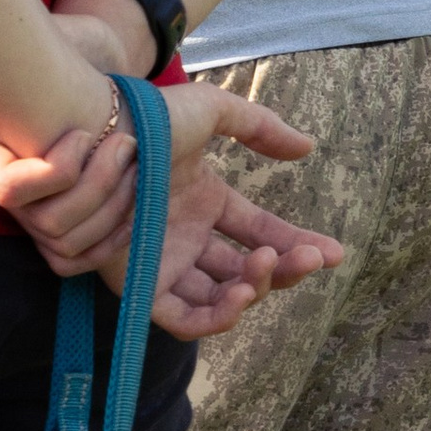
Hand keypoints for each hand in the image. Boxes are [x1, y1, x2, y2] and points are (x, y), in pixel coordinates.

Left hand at [0, 83, 344, 338]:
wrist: (97, 131)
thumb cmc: (147, 117)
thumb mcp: (213, 111)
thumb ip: (261, 127)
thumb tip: (308, 148)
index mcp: (206, 202)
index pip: (261, 232)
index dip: (299, 245)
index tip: (333, 253)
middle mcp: (187, 238)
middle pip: (247, 270)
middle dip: (286, 270)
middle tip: (306, 259)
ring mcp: (164, 263)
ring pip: (221, 299)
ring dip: (254, 292)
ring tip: (266, 269)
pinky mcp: (139, 286)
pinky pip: (183, 319)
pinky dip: (215, 317)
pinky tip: (240, 295)